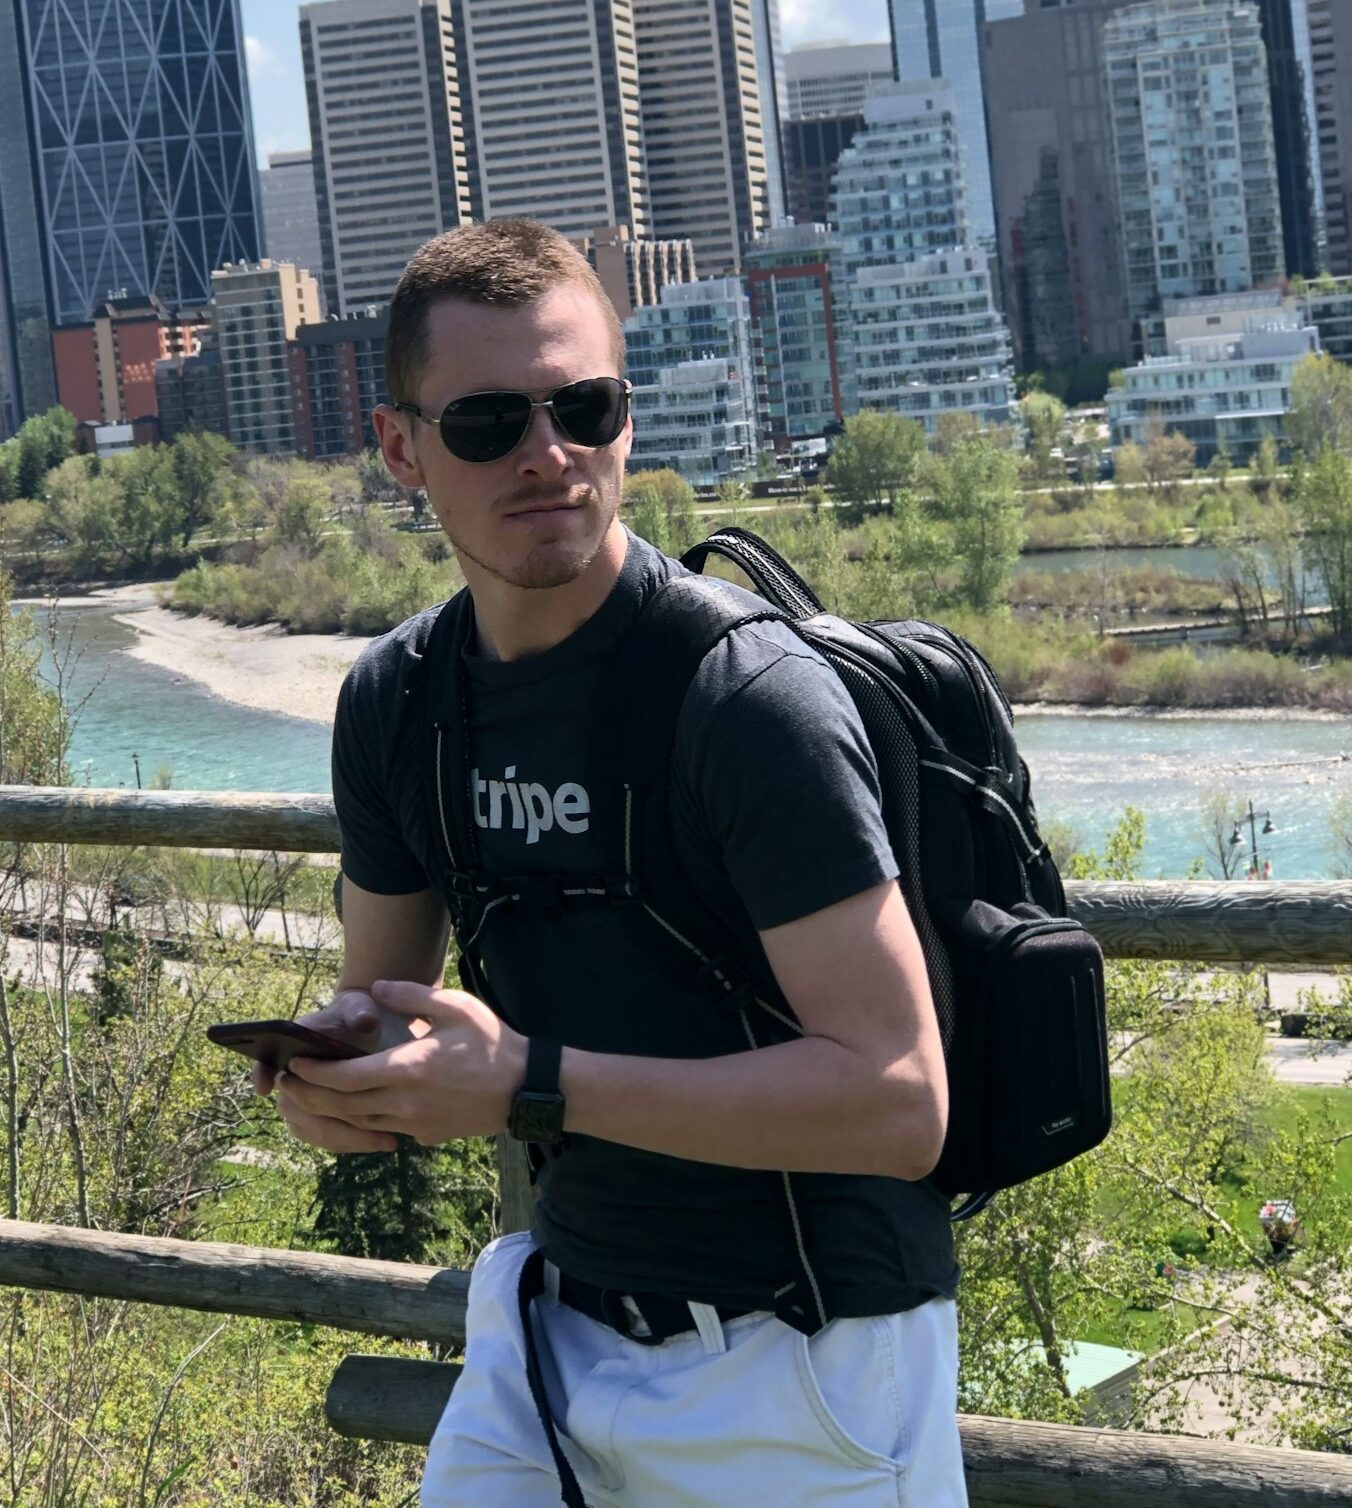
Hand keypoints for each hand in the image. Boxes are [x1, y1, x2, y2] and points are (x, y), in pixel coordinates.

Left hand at [274, 979, 527, 1153]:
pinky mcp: (426, 1135)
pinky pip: (383, 1128)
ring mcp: (414, 1124)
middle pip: (341, 1106)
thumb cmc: (492, 1043)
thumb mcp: (456, 1007)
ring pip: (357, 1122)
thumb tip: (375, 988)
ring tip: (309, 1096)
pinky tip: (354, 1106)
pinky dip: (360, 1120)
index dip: (313, 1074)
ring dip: (328, 1111)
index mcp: (407, 1069)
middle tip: (285, 1084)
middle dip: (307, 1095)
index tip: (293, 1064)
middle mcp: (404, 1102)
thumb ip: (411, 995)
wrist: (526, 1088)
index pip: (344, 1078)